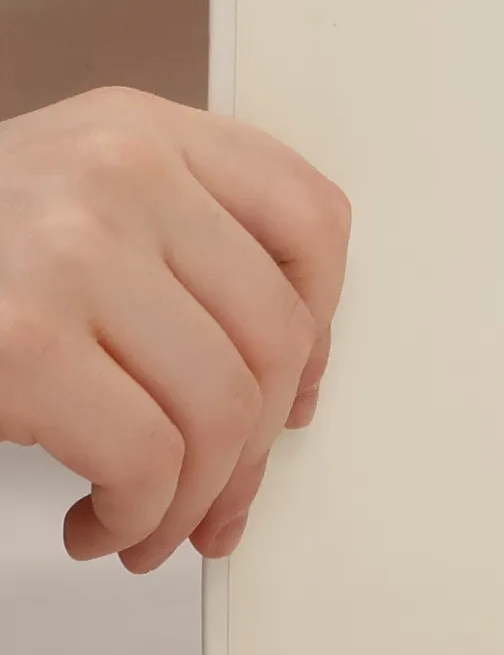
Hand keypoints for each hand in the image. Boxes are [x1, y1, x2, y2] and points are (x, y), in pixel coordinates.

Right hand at [0, 88, 349, 569]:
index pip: (313, 219)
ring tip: (147, 526)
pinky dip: (137, 517)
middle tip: (213, 505)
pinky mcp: (22, 340)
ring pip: (225, 409)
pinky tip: (95, 523)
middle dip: (255, 450)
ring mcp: (71, 248)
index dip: (322, 330)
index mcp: (140, 129)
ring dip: (195, 500)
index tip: (294, 398)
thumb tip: (298, 384)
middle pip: (279, 333)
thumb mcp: (65, 209)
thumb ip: (175, 252)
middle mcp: (118, 170)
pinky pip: (151, 459)